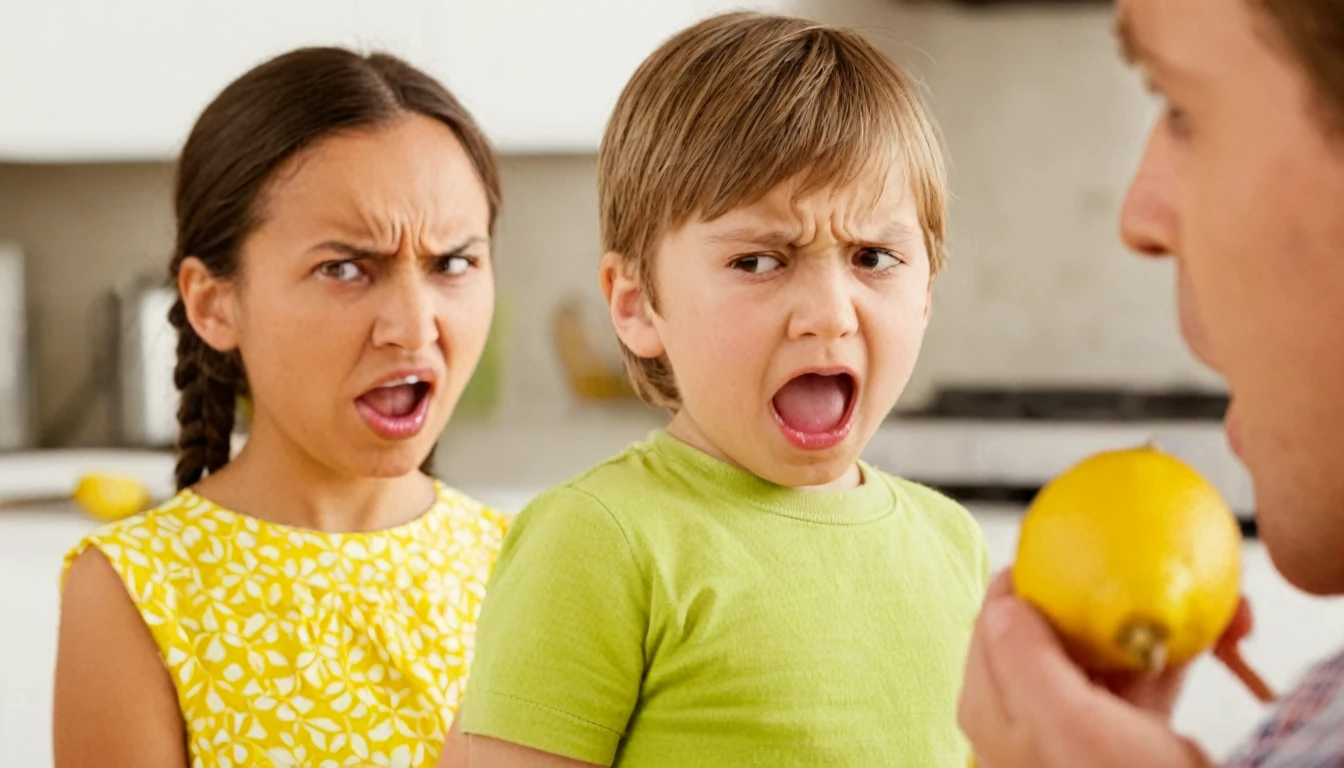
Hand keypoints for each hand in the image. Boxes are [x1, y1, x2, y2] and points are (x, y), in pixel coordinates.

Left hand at [957, 571, 1211, 767]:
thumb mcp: (1069, 727)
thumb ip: (1023, 661)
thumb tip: (1000, 607)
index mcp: (993, 713)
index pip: (992, 624)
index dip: (1026, 581)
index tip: (1064, 550)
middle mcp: (1025, 721)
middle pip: (1048, 634)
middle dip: (1098, 599)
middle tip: (1140, 573)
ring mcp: (1074, 734)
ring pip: (1101, 657)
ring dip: (1148, 628)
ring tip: (1199, 608)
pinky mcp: (1122, 746)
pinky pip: (1141, 686)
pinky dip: (1174, 660)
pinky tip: (1211, 640)